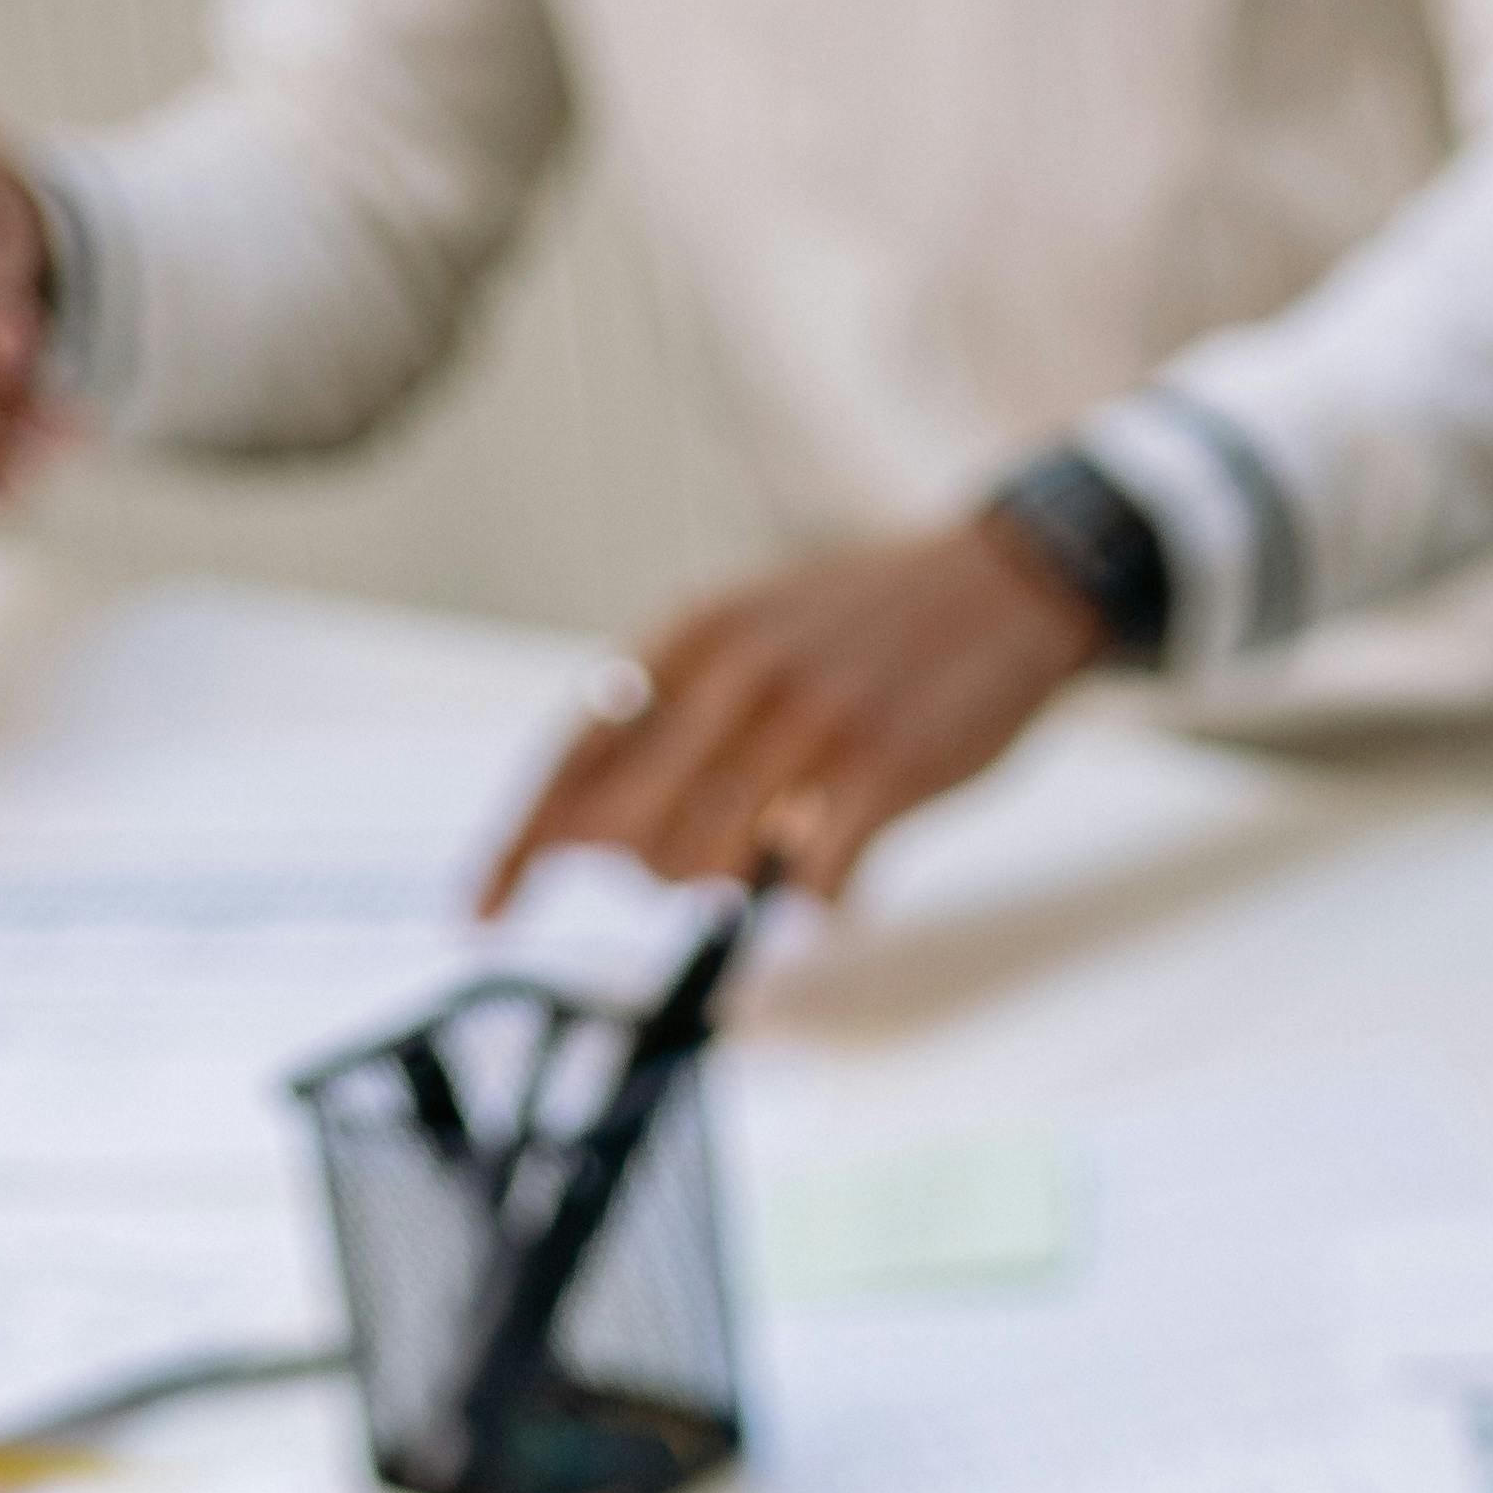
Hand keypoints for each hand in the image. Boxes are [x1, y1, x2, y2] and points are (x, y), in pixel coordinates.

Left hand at [479, 519, 1108, 909]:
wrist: (1013, 581)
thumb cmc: (876, 627)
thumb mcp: (757, 631)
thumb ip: (679, 709)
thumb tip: (603, 821)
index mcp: (694, 637)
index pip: (572, 756)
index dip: (518, 846)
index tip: (479, 912)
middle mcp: (736, 677)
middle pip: (630, 836)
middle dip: (650, 879)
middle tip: (723, 856)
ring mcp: (809, 727)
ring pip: (708, 872)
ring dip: (737, 892)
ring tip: (788, 852)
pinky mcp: (880, 773)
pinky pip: (807, 888)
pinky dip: (817, 904)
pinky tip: (844, 874)